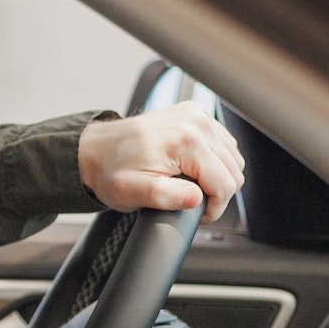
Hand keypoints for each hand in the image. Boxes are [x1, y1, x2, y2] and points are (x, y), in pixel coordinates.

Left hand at [78, 102, 244, 219]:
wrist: (95, 148)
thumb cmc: (111, 170)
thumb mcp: (133, 191)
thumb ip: (166, 196)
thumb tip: (196, 198)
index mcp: (186, 140)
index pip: (225, 183)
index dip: (214, 206)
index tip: (198, 213)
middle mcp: (196, 122)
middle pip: (233, 170)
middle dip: (217, 192)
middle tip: (191, 201)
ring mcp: (197, 115)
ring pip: (232, 158)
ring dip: (217, 176)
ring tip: (189, 185)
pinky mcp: (195, 114)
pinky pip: (223, 144)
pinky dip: (214, 160)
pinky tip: (192, 168)